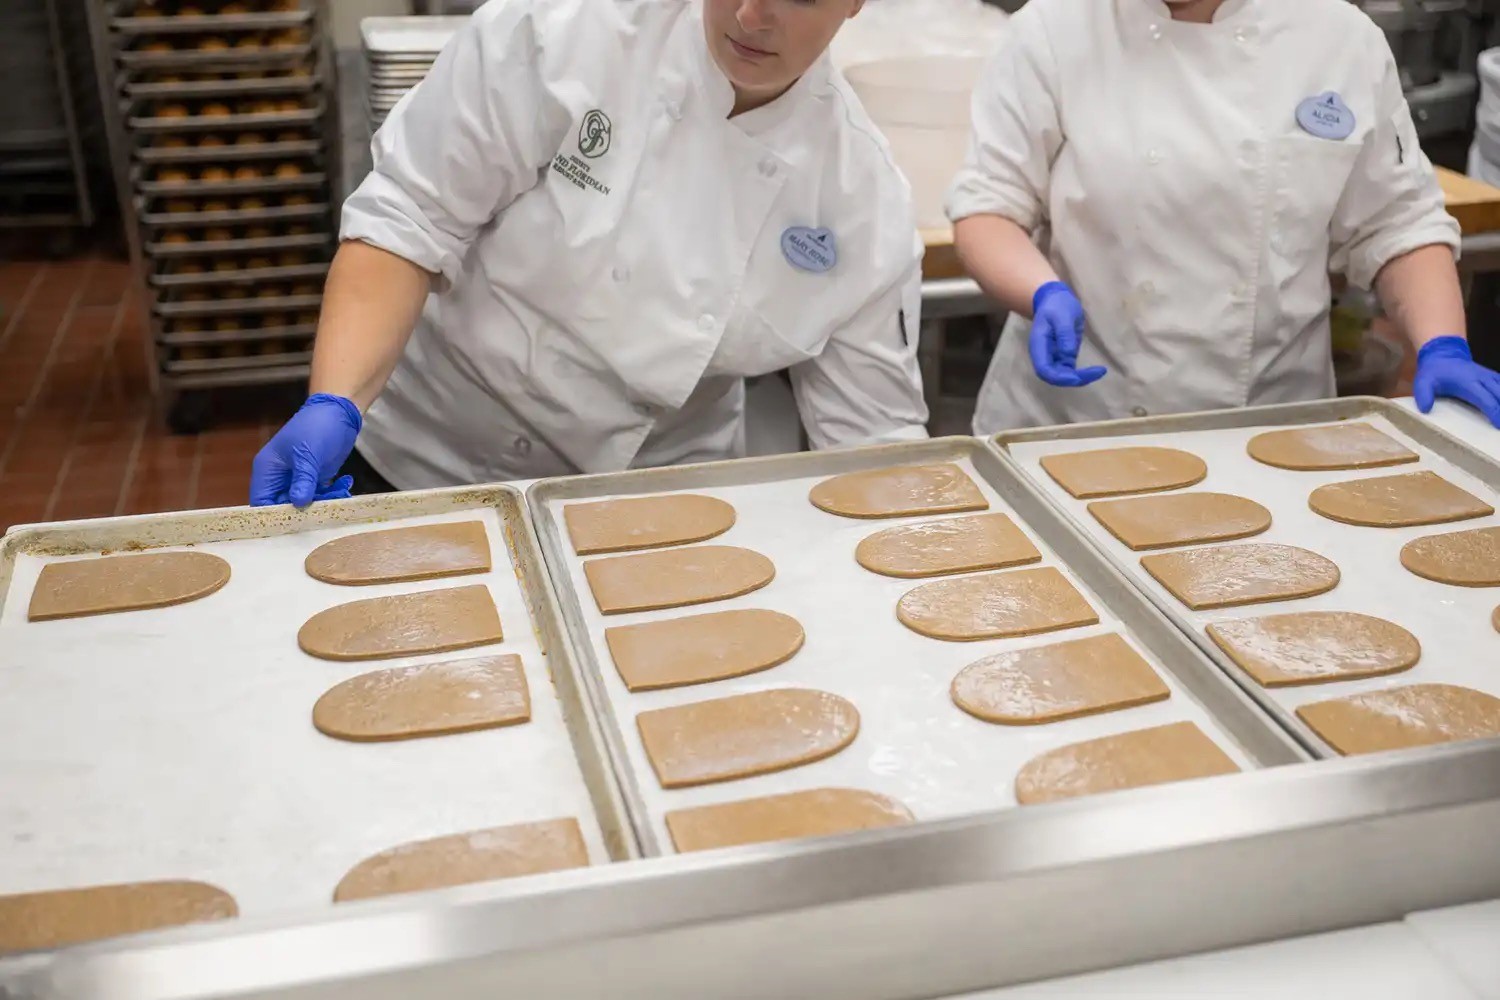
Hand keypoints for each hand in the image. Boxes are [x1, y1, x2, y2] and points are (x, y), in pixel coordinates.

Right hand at [249, 393, 362, 507]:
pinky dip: (332, 495)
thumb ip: (303, 480)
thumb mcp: (308, 454)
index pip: (261, 502)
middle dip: (304, 512)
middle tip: (325, 512)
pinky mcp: (314, 478)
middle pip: (284, 507)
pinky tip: (345, 485)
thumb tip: (297, 504)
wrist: (338, 412)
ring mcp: (297, 478)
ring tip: (341, 492)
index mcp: (268, 469)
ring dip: (323, 502)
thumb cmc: (317, 427)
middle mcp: (279, 477)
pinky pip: (319, 496)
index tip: (292, 527)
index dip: (273, 517)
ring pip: (304, 504)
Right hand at [1029, 281, 1107, 387]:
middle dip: (1073, 379)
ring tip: (1100, 371)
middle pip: (1054, 377)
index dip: (1059, 377)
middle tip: (1096, 373)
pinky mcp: (1063, 356)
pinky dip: (1083, 373)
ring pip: (1064, 376)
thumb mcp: (1062, 316)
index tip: (1077, 376)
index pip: (1044, 370)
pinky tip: (1097, 369)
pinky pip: (1071, 370)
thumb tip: (1068, 356)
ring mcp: (1053, 357)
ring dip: (1081, 378)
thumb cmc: (1056, 306)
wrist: (1055, 300)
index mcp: (1039, 346)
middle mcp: (1044, 356)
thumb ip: (1064, 335)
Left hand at [1412, 336, 1499, 427]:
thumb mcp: (1423, 382)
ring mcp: (1488, 376)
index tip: (1498, 425)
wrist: (1442, 355)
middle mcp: (1482, 378)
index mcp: (1468, 382)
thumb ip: (1424, 395)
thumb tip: (1426, 410)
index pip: (1486, 400)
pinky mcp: (1491, 376)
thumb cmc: (1433, 372)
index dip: (1494, 413)